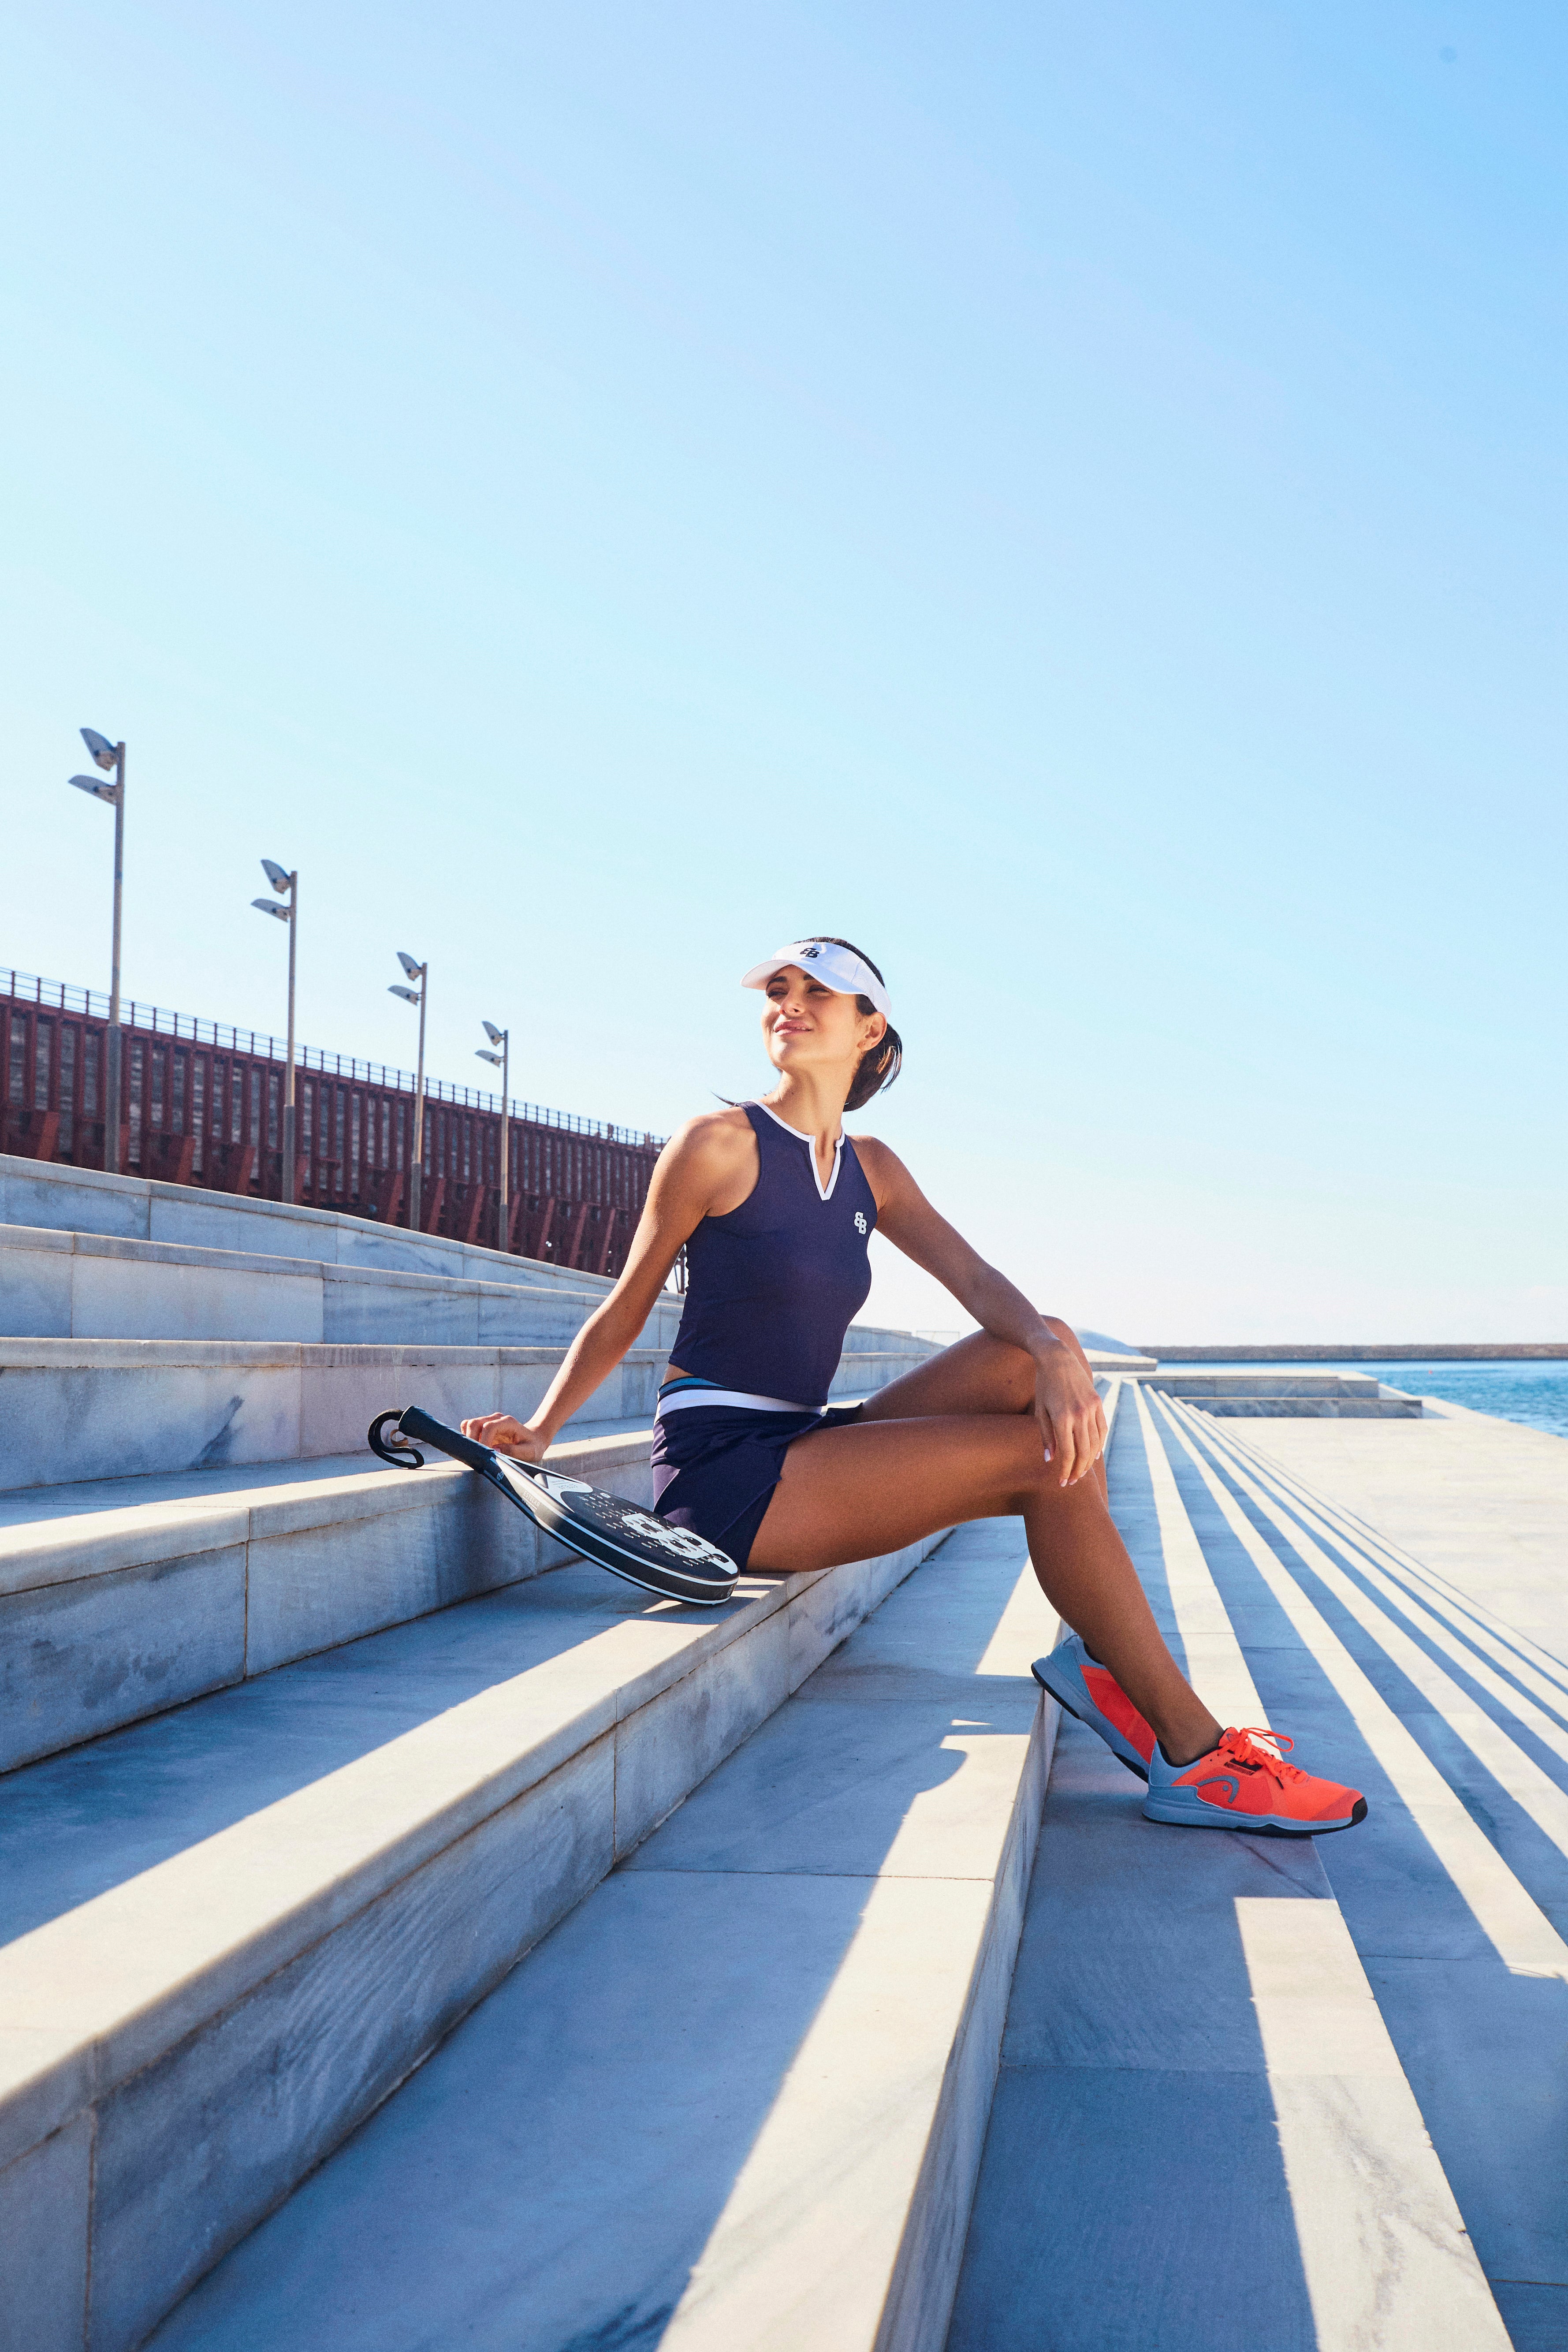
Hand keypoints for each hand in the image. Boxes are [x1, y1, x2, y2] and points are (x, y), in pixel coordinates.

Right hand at [460, 1412, 547, 1463]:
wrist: (533, 1439)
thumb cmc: (532, 1446)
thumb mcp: (529, 1451)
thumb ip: (513, 1451)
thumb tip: (495, 1451)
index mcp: (508, 1422)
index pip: (489, 1427)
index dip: (484, 1441)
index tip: (485, 1454)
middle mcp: (497, 1418)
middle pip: (474, 1423)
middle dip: (472, 1440)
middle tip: (478, 1455)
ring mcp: (489, 1420)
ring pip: (469, 1425)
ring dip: (469, 1439)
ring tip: (478, 1452)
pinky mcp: (484, 1426)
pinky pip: (469, 1428)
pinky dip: (468, 1438)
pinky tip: (477, 1448)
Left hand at [1033, 1348, 1106, 1487]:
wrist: (1058, 1359)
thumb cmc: (1044, 1386)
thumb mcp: (1040, 1411)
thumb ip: (1046, 1437)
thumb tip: (1050, 1460)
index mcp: (1062, 1418)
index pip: (1067, 1453)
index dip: (1065, 1471)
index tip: (1062, 1482)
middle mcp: (1080, 1414)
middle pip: (1083, 1452)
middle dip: (1078, 1470)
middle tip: (1072, 1481)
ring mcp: (1091, 1408)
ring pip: (1095, 1443)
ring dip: (1089, 1460)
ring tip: (1082, 1470)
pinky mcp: (1098, 1403)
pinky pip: (1102, 1429)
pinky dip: (1099, 1443)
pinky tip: (1094, 1454)